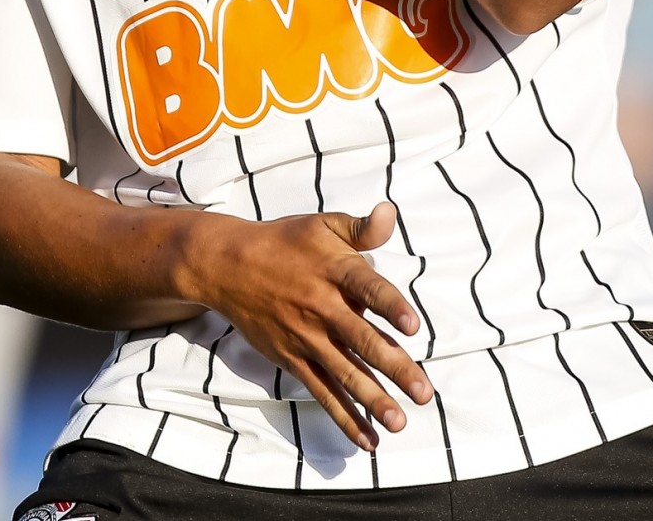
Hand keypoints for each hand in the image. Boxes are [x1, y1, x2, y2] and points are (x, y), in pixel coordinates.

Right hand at [191, 201, 433, 450]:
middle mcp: (321, 307)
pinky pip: (322, 393)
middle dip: (394, 367)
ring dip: (373, 399)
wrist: (229, 266)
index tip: (413, 326)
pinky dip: (344, 417)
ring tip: (400, 420)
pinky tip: (368, 439)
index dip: (390, 306)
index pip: (367, 288)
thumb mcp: (322, 225)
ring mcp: (306, 338)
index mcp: (333, 270)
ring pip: (344, 373)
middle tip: (423, 391)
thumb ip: (361, 228)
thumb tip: (390, 212)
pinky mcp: (294, 360)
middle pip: (361, 340)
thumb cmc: (285, 242)